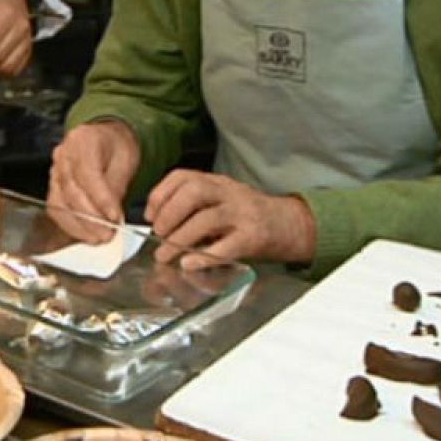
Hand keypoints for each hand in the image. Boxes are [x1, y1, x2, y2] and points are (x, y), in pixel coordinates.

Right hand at [47, 120, 139, 242]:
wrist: (105, 140)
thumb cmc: (116, 148)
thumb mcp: (125, 160)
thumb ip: (115, 187)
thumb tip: (110, 216)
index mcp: (82, 140)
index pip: (87, 174)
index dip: (101, 199)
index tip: (115, 217)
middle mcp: (62, 155)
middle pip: (71, 192)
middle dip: (91, 218)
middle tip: (108, 234)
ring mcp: (54, 171)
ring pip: (60, 203)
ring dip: (79, 226)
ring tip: (98, 238)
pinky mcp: (52, 186)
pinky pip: (56, 209)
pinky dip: (71, 225)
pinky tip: (85, 234)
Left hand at [145, 170, 316, 269]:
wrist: (291, 225)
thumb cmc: (247, 215)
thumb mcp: (221, 200)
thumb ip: (194, 206)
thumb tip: (157, 224)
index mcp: (218, 182)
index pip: (182, 177)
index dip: (160, 195)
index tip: (149, 215)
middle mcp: (230, 193)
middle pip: (194, 192)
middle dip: (169, 213)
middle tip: (158, 234)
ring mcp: (243, 214)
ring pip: (207, 219)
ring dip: (180, 238)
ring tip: (165, 254)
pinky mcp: (254, 238)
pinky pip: (227, 246)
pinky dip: (204, 256)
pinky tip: (189, 263)